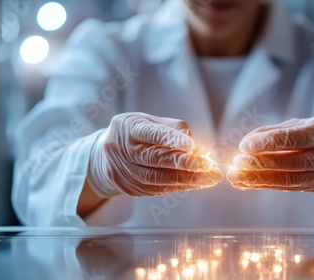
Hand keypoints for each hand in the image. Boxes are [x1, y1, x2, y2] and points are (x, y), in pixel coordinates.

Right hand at [87, 113, 222, 197]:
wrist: (104, 156)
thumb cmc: (133, 134)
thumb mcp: (148, 121)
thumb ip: (172, 129)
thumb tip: (195, 143)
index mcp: (128, 128)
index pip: (153, 134)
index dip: (174, 141)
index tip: (196, 148)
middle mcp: (122, 150)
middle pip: (156, 159)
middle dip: (186, 164)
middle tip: (210, 167)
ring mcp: (124, 172)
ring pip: (159, 178)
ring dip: (188, 179)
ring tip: (210, 178)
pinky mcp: (129, 189)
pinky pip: (158, 189)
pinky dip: (180, 186)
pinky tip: (197, 183)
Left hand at [227, 116, 313, 193]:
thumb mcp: (302, 124)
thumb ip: (275, 131)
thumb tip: (246, 143)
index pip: (296, 138)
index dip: (269, 142)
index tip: (245, 145)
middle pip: (292, 163)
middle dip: (261, 164)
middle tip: (237, 162)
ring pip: (288, 180)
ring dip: (258, 179)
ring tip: (235, 176)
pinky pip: (286, 188)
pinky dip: (263, 185)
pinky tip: (245, 182)